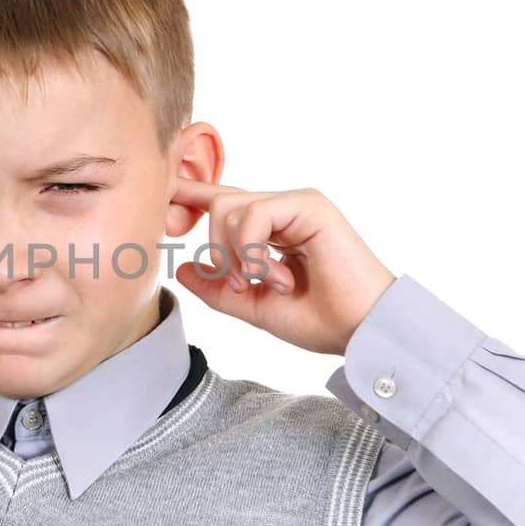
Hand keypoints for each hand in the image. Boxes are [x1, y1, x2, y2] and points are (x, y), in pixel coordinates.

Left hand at [170, 179, 396, 355]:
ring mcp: (296, 203)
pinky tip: (278, 277)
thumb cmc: (319, 320)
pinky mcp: (309, 204)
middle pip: (218, 204)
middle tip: (245, 285)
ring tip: (269, 284)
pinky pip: (253, 215)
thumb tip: (181, 268)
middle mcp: (282, 209)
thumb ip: (218, 288)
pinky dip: (253, 252)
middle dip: (218, 251)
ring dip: (237, 257)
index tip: (165, 195)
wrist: (359, 331)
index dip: (192, 194)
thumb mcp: (254, 307)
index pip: (223, 201)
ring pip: (229, 208)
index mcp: (271, 228)